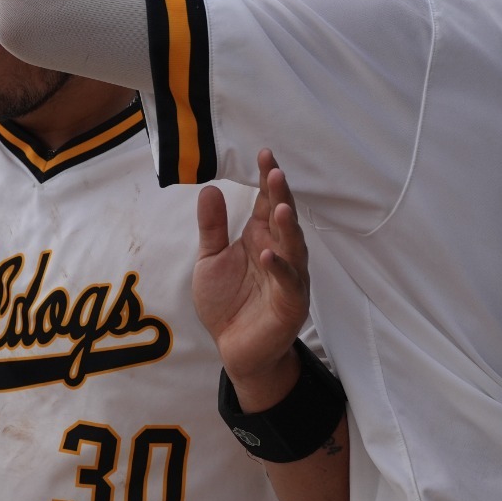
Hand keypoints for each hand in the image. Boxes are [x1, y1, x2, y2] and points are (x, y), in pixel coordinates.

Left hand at [193, 150, 311, 409]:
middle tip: (275, 170)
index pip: (267, 202)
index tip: (264, 153)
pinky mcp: (290, 304)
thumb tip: (208, 189)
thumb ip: (211, 227)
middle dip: (280, 195)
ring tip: (279, 206)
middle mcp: (280, 253)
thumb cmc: (227, 302)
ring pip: (293, 247)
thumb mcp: (210, 260)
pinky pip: (287, 283)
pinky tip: (268, 254)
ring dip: (287, 227)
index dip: (267, 180)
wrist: (235, 348)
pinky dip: (279, 268)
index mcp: (262, 238)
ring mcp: (289, 278)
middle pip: (283, 219)